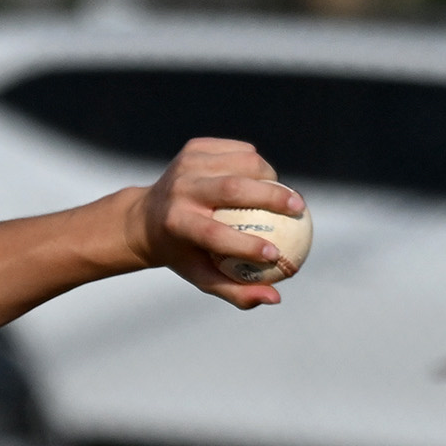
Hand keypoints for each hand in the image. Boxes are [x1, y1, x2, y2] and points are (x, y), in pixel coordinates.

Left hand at [131, 138, 301, 309]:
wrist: (146, 217)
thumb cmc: (183, 254)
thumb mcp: (202, 277)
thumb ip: (236, 292)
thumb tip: (275, 298)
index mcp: (176, 223)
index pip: (215, 234)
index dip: (247, 245)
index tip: (277, 254)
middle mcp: (179, 190)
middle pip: (233, 189)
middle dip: (272, 197)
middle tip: (299, 208)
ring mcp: (186, 164)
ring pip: (242, 162)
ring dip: (270, 177)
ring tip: (284, 194)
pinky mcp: (194, 147)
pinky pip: (238, 151)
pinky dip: (257, 164)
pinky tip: (265, 179)